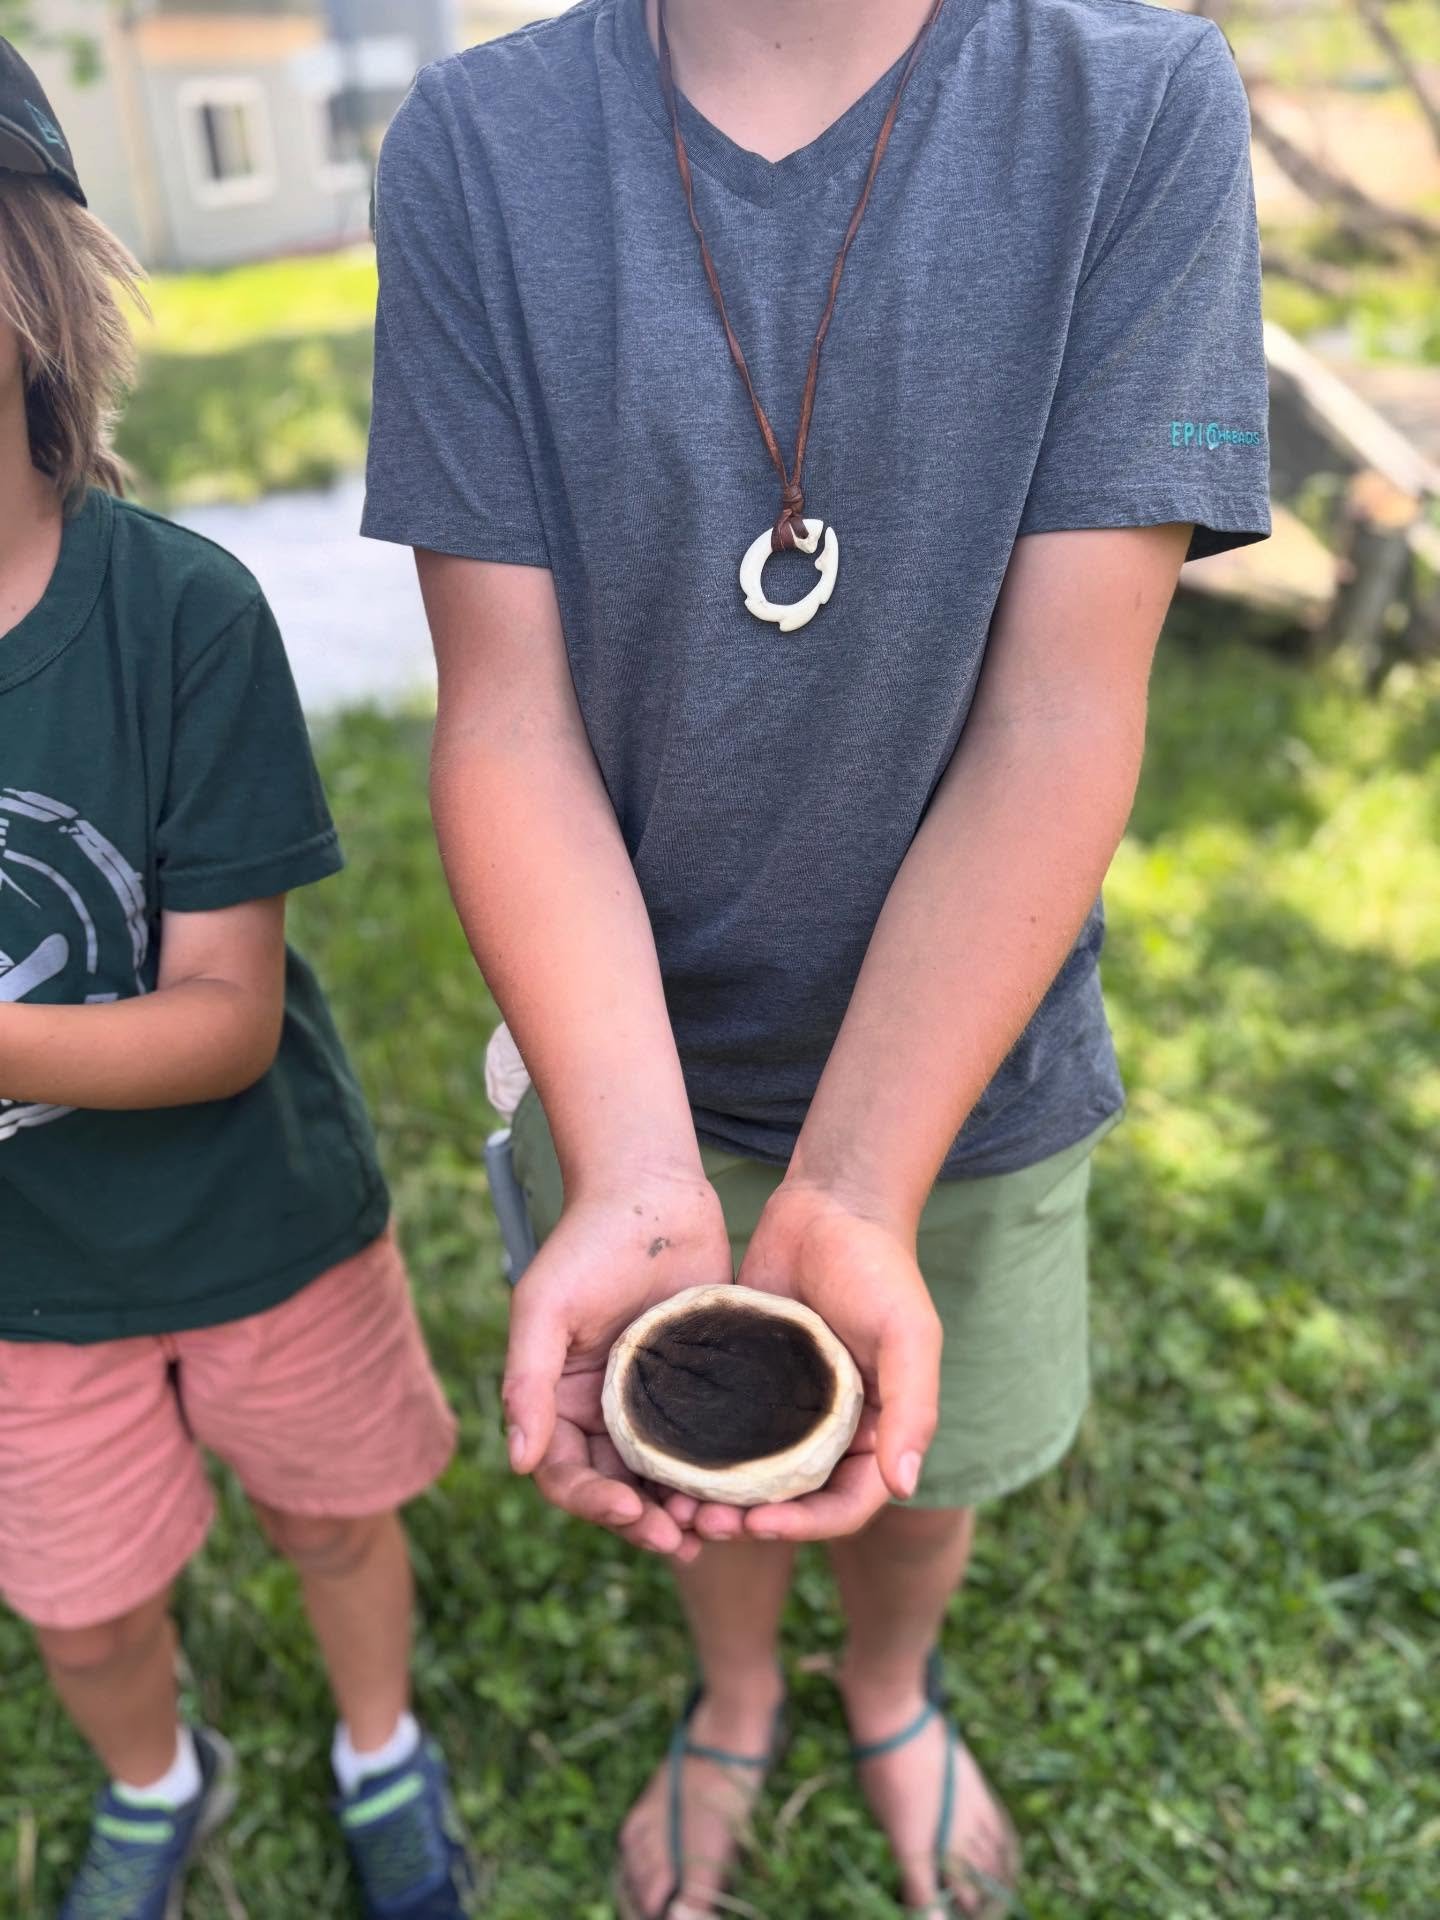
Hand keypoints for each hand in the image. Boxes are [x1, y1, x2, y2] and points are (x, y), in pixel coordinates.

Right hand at [503, 1165, 732, 1558]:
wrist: (653, 1191)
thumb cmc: (588, 1242)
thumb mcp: (545, 1307)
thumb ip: (527, 1381)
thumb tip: (516, 1461)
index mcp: (560, 1400)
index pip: (565, 1474)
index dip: (590, 1503)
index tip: (625, 1512)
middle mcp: (606, 1411)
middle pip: (617, 1489)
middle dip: (642, 1521)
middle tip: (677, 1540)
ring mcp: (657, 1402)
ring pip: (666, 1477)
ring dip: (683, 1508)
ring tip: (712, 1527)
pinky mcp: (703, 1385)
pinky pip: (710, 1443)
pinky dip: (720, 1473)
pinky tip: (745, 1489)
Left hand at [672, 1183, 940, 1543]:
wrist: (829, 1204)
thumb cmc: (881, 1267)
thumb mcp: (909, 1334)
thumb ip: (913, 1408)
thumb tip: (903, 1485)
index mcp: (873, 1431)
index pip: (845, 1504)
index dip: (807, 1525)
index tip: (760, 1524)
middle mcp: (828, 1429)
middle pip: (790, 1500)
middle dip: (751, 1523)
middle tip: (702, 1526)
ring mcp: (781, 1406)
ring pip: (747, 1475)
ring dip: (716, 1499)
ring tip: (676, 1505)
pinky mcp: (742, 1378)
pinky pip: (715, 1429)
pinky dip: (694, 1453)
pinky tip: (659, 1458)